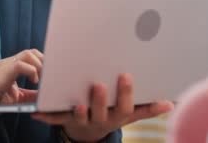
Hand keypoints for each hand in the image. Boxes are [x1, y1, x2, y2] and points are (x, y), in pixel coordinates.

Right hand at [0, 49, 43, 130]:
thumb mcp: (15, 98)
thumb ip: (29, 95)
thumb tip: (45, 95)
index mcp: (10, 66)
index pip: (30, 55)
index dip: (43, 62)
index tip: (52, 74)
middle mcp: (7, 63)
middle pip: (32, 52)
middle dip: (44, 62)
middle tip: (50, 76)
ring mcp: (4, 66)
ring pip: (28, 54)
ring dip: (40, 65)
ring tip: (42, 79)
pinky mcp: (2, 72)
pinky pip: (21, 65)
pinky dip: (32, 72)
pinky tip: (35, 82)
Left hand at [31, 74, 173, 141]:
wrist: (89, 133)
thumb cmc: (112, 114)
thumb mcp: (130, 113)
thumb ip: (148, 108)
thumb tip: (171, 103)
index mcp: (117, 115)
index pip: (124, 106)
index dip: (125, 94)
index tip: (125, 75)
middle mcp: (101, 119)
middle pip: (101, 112)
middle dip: (100, 99)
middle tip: (98, 84)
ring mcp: (83, 120)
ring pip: (80, 116)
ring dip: (78, 110)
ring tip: (77, 102)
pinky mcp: (65, 120)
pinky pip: (55, 119)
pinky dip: (45, 115)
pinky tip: (36, 111)